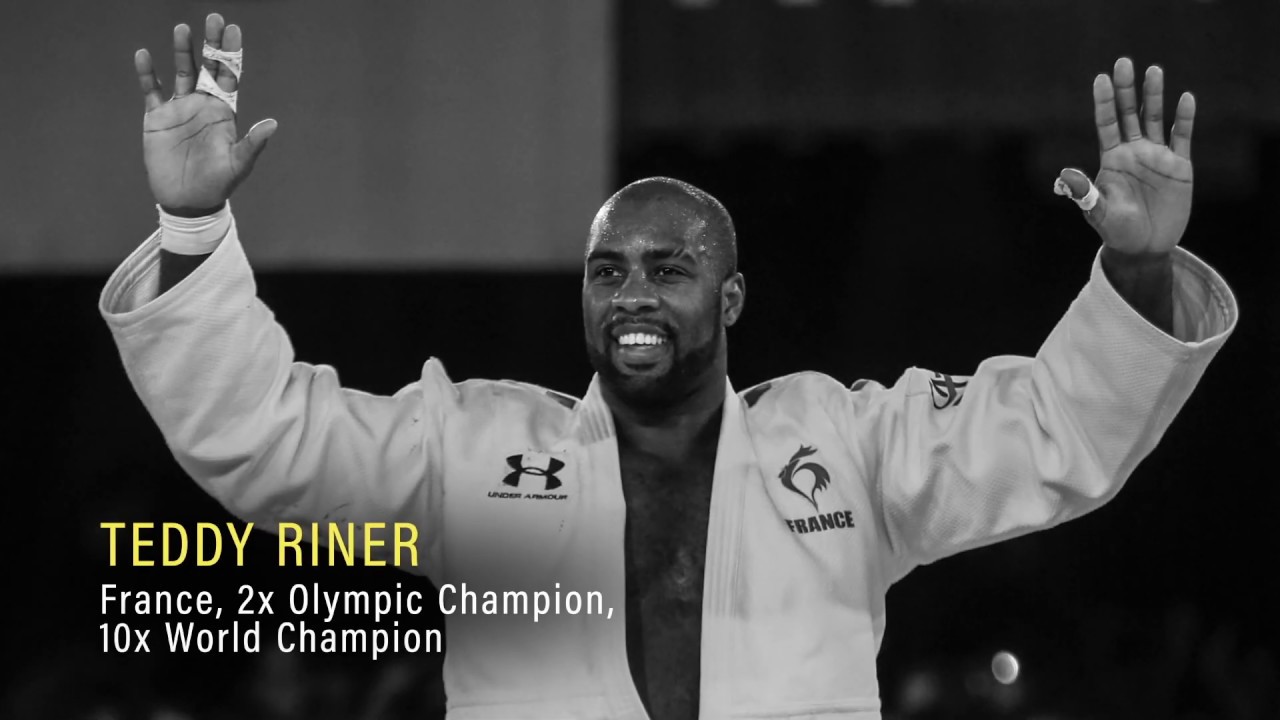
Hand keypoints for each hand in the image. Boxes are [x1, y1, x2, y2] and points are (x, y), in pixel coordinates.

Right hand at [135, 14, 276, 212]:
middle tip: (213, 18)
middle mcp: (203, 104)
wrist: (187, 201)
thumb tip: (272, 124)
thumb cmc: (218, 184)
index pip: (229, 76)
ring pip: (180, 73)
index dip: (231, 53)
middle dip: (210, 44)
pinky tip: (144, 55)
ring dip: (182, 52)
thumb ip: (253, 143)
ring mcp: (180, 109)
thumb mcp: (238, 165)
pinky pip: (152, 91)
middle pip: (206, 67)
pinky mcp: (157, 118)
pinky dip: (147, 74)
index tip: (232, 30)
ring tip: (183, 29)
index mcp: (224, 112)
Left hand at [1058, 58, 1194, 255]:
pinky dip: (1184, 119)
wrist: (1145, 247)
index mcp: (1111, 159)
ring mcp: (1156, 156)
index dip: (1104, 102)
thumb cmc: (1117, 231)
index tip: (1100, 78)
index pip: (1106, 123)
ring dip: (1155, 95)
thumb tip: (1066, 176)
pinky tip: (1185, 99)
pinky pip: (1181, 137)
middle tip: (1124, 62)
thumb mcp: (1099, 213)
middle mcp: (1133, 152)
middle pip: (1129, 114)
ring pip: (1155, 119)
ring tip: (1154, 70)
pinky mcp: (1179, 166)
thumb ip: (1086, 194)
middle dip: (1126, 89)